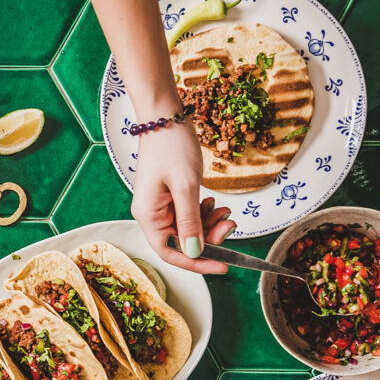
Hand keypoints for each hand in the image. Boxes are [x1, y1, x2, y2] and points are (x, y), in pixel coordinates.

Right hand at [132, 122, 235, 274]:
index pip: (171, 252)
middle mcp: (152, 215)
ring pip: (188, 229)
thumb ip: (191, 222)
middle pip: (181, 242)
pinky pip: (188, 214)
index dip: (197, 262)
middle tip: (230, 225)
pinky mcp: (169, 196)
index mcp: (149, 216)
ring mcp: (160, 205)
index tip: (222, 265)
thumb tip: (195, 252)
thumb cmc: (170, 146)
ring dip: (209, 225)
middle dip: (209, 238)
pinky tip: (213, 203)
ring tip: (226, 212)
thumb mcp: (186, 186)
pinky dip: (204, 213)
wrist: (164, 115)